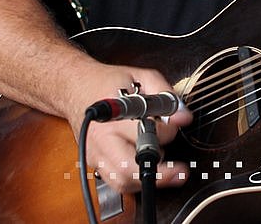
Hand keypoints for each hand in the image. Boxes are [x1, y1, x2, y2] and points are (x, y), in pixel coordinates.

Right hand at [66, 64, 192, 193]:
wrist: (76, 87)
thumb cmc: (109, 82)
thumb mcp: (143, 77)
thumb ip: (166, 94)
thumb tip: (183, 117)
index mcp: (114, 116)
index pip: (147, 132)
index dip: (168, 129)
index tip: (176, 123)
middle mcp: (101, 139)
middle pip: (130, 169)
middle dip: (159, 172)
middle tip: (179, 170)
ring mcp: (95, 154)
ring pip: (122, 182)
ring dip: (147, 178)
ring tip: (167, 171)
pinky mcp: (94, 163)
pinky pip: (116, 181)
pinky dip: (134, 180)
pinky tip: (147, 170)